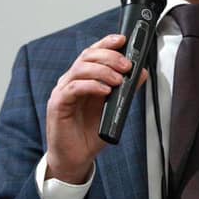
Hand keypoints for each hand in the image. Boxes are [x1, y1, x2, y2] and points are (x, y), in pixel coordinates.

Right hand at [46, 34, 147, 183]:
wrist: (75, 158)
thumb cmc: (90, 134)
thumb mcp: (114, 109)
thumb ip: (126, 90)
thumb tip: (141, 73)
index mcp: (83, 78)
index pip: (93, 53)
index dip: (107, 43)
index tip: (123, 40)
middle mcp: (71, 81)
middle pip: (87, 57)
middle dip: (110, 57)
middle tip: (127, 65)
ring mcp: (62, 91)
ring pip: (80, 69)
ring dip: (103, 70)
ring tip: (119, 79)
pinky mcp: (58, 105)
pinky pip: (73, 88)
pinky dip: (91, 86)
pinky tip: (105, 90)